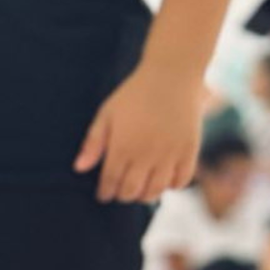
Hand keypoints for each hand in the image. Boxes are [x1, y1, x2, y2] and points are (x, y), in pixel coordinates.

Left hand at [74, 63, 202, 203]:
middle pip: (132, 191)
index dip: (105, 192)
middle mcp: (146, 154)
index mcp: (123, 146)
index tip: (103, 194)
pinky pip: (182, 180)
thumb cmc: (134, 94)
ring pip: (156, 190)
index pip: (111, 182)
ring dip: (146, 194)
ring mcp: (170, 153)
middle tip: (120, 191)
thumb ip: (93, 143)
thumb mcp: (107, 114)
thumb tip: (79, 169)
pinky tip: (164, 178)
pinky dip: (173, 185)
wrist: (172, 74)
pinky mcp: (190, 149)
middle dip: (123, 195)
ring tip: (141, 188)